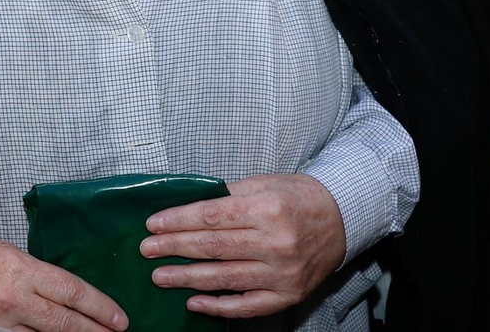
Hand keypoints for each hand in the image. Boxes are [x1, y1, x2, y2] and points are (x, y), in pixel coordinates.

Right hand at [0, 227, 128, 331]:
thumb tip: (79, 298)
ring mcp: (2, 318)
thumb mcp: (21, 255)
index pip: (72, 291)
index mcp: (24, 270)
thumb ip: (47, 277)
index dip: (99, 307)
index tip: (119, 318)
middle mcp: (14, 296)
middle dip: (95, 330)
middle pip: (64, 321)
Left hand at [141, 173, 345, 319]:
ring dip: (187, 278)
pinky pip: (246, 306)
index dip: (178, 221)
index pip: (212, 216)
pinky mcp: (288, 295)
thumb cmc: (299, 197)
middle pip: (214, 247)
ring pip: (225, 278)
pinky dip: (218, 306)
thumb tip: (186, 206)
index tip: (153, 225)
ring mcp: (282, 273)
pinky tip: (194, 302)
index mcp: (268, 208)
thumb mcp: (265, 183)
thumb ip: (227, 194)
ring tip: (160, 276)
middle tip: (146, 251)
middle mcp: (275, 242)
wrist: (342, 218)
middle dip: (174, 248)